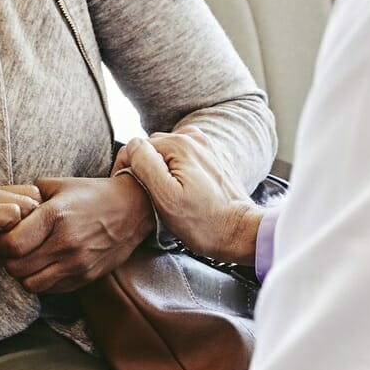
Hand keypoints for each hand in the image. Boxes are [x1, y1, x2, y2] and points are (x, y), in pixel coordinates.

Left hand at [0, 175, 155, 293]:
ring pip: (31, 284)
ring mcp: (77, 264)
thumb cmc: (92, 195)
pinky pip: (51, 289)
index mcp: (55, 216)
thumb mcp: (59, 185)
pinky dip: (42, 280)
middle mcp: (66, 243)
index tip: (3, 236)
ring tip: (29, 259)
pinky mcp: (85, 277)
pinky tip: (46, 265)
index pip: (12, 245)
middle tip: (13, 249)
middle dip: (8, 260)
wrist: (133, 210)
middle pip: (17, 268)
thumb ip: (29, 196)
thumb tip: (5, 206)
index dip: (0, 243)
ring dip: (24, 274)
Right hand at [0, 184, 41, 292]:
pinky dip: (17, 233)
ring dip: (29, 227)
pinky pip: (12, 214)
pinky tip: (8, 250)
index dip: (36, 216)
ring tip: (21, 249)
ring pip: (24, 202)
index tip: (35, 238)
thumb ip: (9, 238)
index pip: (26, 193)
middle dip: (38, 220)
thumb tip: (37, 242)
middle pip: (31, 194)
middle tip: (33, 245)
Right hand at [117, 133, 263, 264]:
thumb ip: (145, 165)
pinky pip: (187, 157)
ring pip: (169, 152)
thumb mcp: (165, 198)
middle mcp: (195, 139)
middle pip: (154, 147)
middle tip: (150, 196)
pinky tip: (184, 189)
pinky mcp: (216, 158)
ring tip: (167, 193)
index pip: (137, 146)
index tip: (133, 191)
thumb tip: (133, 147)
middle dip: (147, 167)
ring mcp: (208, 147)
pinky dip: (180, 169)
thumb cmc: (203, 222)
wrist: (240, 231)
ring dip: (163, 168)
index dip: (129, 168)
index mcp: (180, 144)